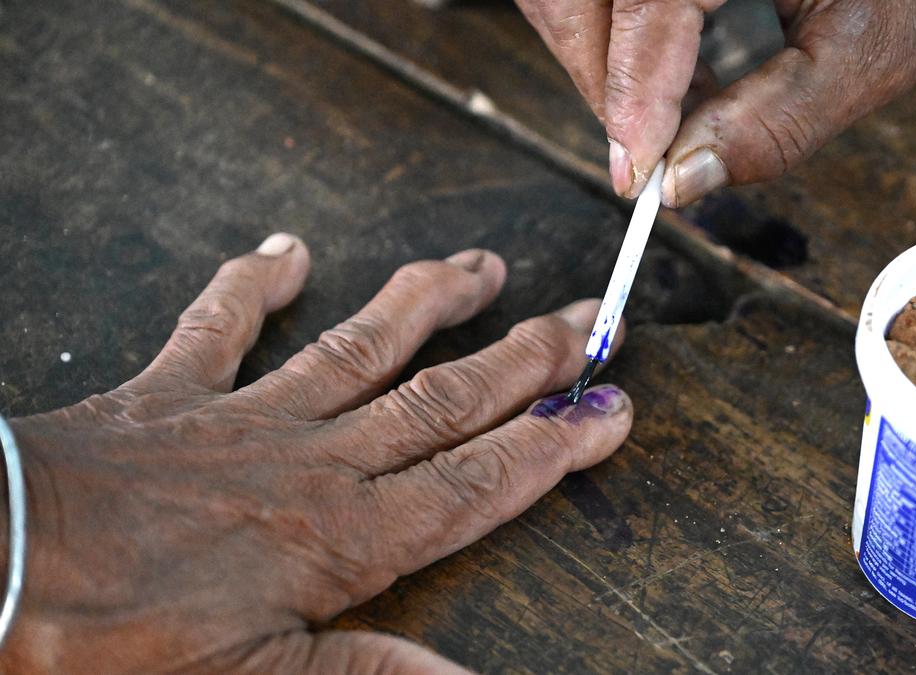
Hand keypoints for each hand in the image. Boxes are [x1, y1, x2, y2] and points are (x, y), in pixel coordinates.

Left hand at [1, 234, 631, 672]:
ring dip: (427, 305)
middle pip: (441, 401)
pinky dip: (253, 285)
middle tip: (584, 319)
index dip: (550, 445)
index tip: (609, 407)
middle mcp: (314, 463)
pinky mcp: (172, 392)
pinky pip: (220, 326)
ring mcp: (247, 418)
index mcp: (341, 539)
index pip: (475, 482)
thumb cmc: (115, 641)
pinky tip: (289, 248)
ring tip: (483, 269)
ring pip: (362, 348)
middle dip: (522, 361)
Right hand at [516, 0, 915, 205]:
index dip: (629, 97)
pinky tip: (666, 76)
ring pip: (571, 1)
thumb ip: (776, 122)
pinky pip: (598, 2)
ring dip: (600, 67)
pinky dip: (613, 46)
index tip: (636, 175)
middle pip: (574, 2)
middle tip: (640, 157)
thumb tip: (682, 183)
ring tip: (659, 116)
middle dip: (600, 84)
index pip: (645, 6)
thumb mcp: (866, 53)